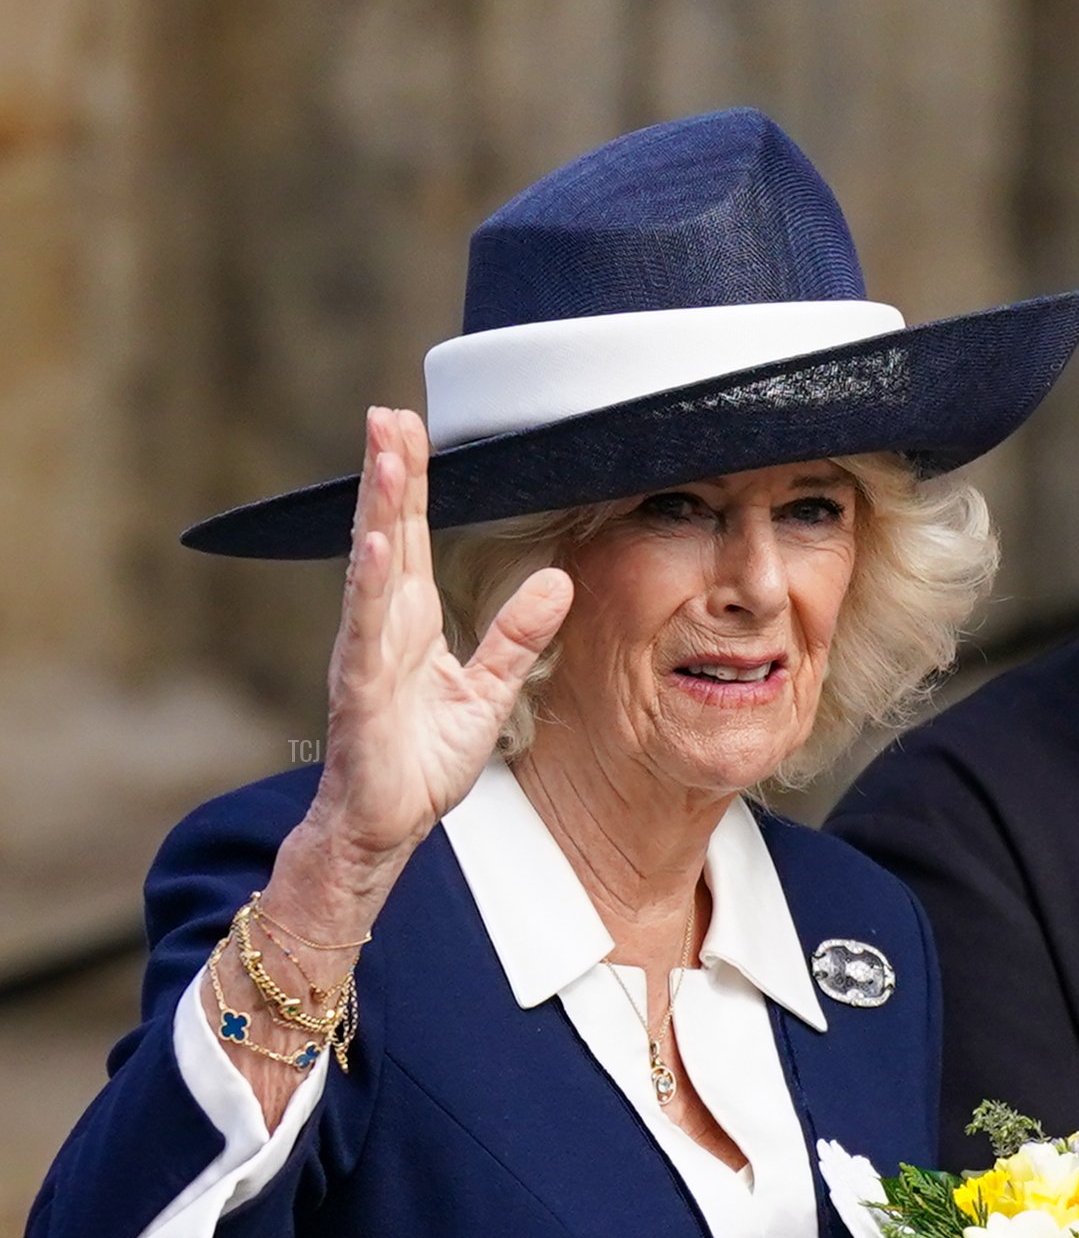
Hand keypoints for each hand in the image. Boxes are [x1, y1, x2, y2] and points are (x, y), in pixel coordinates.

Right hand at [304, 405, 573, 897]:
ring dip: (377, 510)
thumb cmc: (422, 762)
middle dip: (389, 472)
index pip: (412, 536)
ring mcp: (365, 655)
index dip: (414, 482)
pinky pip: (365, 633)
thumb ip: (517, 636)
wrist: (387, 827)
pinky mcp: (359, 692)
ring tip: (386, 455)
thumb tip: (559, 579)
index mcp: (410, 622)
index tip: (412, 426)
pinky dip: (369, 588)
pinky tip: (375, 546)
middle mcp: (382, 627)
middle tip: (388, 411)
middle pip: (386, 534)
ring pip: (371, 569)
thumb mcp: (487, 692)